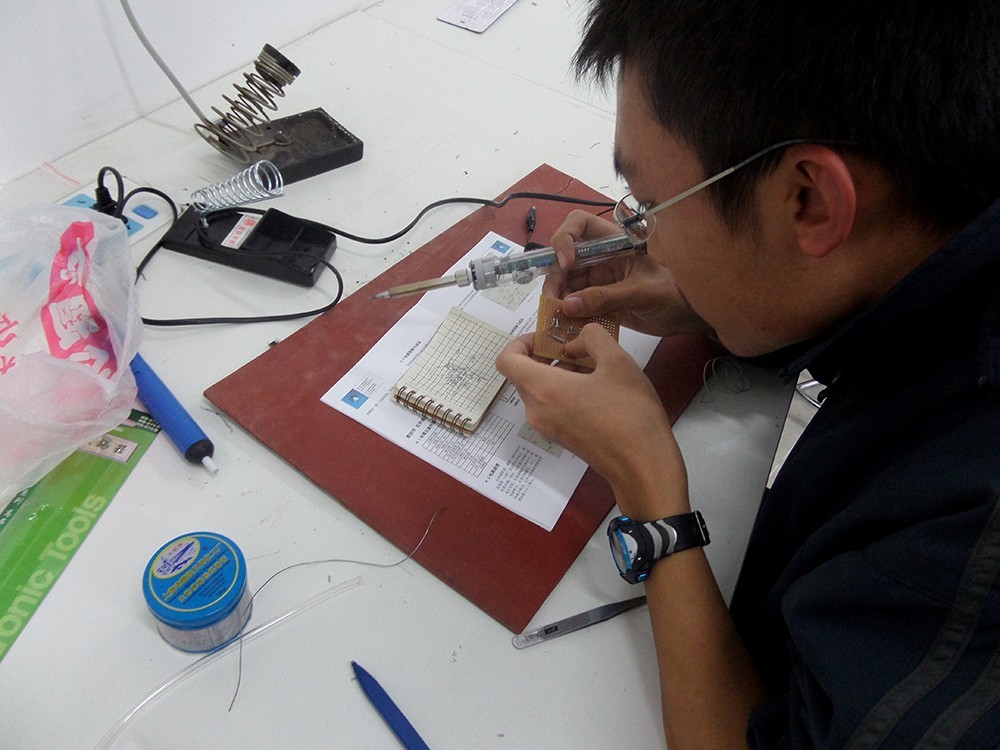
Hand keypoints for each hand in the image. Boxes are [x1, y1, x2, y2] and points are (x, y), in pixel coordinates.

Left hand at [496, 323, 688, 515]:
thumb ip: (592, 337)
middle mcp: (537, 410)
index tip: (546, 337)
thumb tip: (577, 341)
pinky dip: (566, 391)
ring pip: (541, 390)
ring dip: (560, 373)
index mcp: (543, 389)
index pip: (506, 360)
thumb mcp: (616, 361)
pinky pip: (552, 406)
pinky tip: (598, 387)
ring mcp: (548, 427)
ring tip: (595, 366)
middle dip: (547, 356)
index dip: (521, 342)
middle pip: (525, 374)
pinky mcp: (562, 437)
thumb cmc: (629, 414)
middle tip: (578, 346)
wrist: (643, 465)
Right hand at [543, 210, 713, 337]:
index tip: (566, 264)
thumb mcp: (641, 293)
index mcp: (614, 242)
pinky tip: (565, 324)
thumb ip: (606, 297)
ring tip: (556, 316)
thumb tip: (568, 304)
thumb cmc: (673, 294)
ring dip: (557, 298)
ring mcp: (598, 280)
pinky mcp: (597, 301)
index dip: (566, 238)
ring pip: (566, 284)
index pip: (580, 224)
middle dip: (554, 277)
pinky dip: (566, 314)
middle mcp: (601, 257)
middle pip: (564, 258)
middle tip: (552, 301)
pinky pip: (574, 304)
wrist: (686, 317)